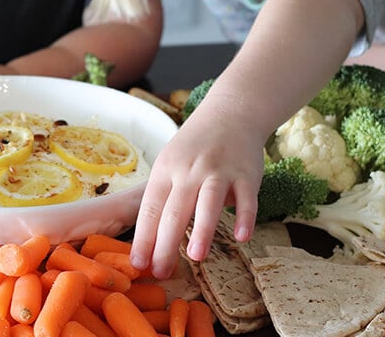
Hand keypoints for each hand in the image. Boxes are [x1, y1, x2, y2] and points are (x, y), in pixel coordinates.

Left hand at [129, 111, 264, 277]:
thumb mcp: (170, 164)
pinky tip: (242, 237)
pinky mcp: (246, 174)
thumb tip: (150, 242)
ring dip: (201, 230)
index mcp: (166, 170)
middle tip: (161, 272)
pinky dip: (245, 217)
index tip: (138, 263)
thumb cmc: (194, 147)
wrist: (230, 114)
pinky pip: (246, 198)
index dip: (143, 237)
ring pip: (207, 202)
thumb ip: (164, 197)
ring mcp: (218, 171)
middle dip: (166, 244)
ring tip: (196, 257)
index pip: (150, 208)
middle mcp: (189, 170)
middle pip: (174, 210)